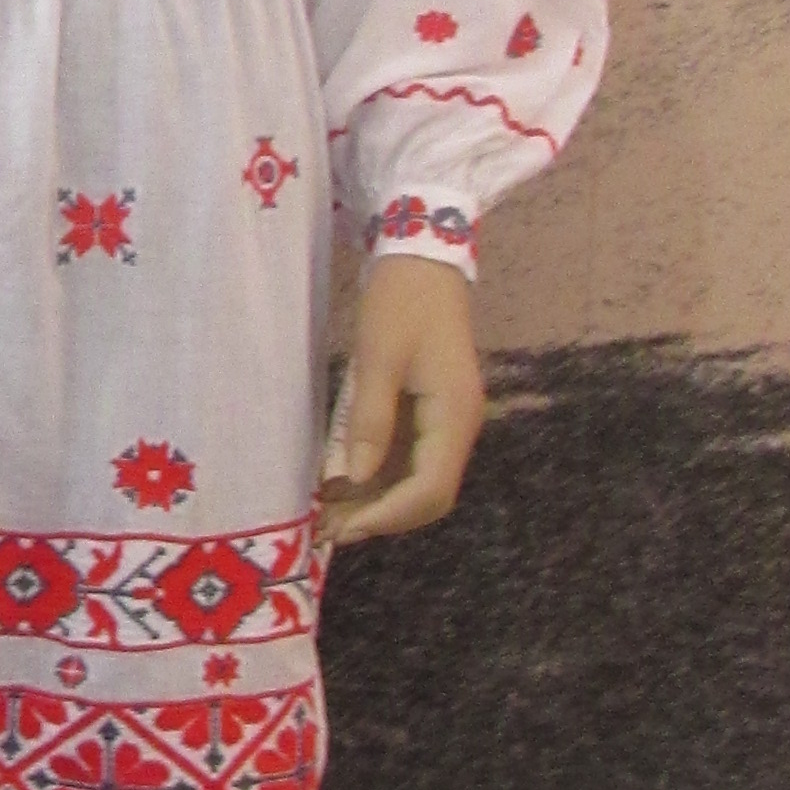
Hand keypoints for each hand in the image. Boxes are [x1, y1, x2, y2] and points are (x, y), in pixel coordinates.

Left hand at [318, 254, 485, 545]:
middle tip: (329, 528)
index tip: (343, 526)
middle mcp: (460, 428)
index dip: (387, 515)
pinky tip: (343, 482)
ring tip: (329, 512)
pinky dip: (380, 477)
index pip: (430, 490)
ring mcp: (449, 422)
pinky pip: (411, 459)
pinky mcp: (433, 414)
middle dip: (382, 516)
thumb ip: (369, 421)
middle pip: (429, 495)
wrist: (423, 261)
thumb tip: (354, 479)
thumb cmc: (400, 303)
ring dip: (378, 501)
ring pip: (419, 481)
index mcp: (454, 416)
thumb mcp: (377, 359)